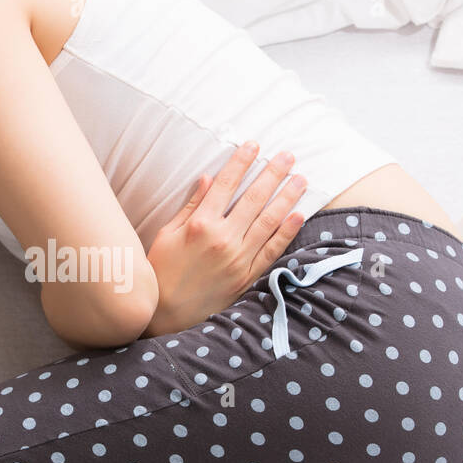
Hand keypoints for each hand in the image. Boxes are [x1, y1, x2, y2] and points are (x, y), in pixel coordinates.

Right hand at [142, 140, 306, 336]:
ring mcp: (238, 259)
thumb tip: (208, 179)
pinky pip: (272, 250)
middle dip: (273, 173)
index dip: (241, 162)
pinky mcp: (247, 277)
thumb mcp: (166, 235)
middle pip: (254, 198)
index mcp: (199, 225)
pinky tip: (298, 214)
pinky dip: (287, 232)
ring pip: (269, 221)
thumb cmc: (161, 272)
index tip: (254, 146)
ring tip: (300, 178)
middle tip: (288, 155)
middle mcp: (222, 239)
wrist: (166, 316)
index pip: (226, 185)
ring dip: (287, 197)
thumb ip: (190, 206)